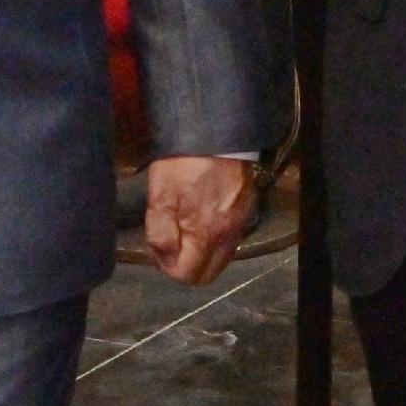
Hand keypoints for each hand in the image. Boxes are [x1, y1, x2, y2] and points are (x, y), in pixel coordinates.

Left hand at [143, 155, 256, 284]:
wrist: (215, 129)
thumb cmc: (182, 162)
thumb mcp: (160, 197)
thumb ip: (161, 235)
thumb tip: (165, 257)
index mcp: (207, 235)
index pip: (188, 276)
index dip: (168, 268)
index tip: (158, 249)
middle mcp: (229, 234)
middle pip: (209, 274)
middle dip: (187, 267)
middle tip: (170, 245)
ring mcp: (241, 221)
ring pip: (221, 257)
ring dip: (201, 253)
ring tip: (183, 229)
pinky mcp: (247, 207)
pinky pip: (230, 238)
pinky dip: (215, 238)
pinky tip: (201, 218)